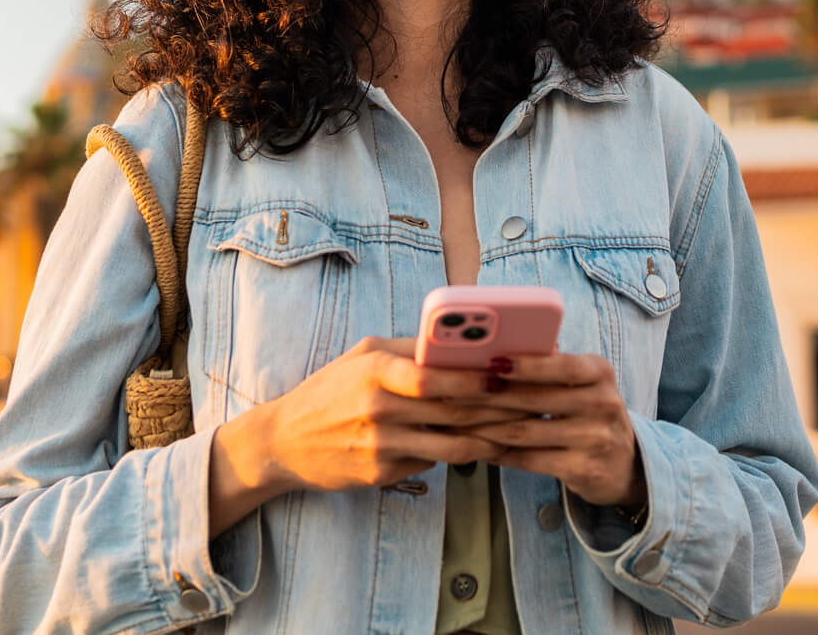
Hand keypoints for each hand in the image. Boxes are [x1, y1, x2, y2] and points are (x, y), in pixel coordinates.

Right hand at [219, 337, 514, 503]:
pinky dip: (460, 455)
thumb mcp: (361, 356)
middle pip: (451, 411)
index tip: (509, 372)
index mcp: (375, 372)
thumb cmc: (330, 390)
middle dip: (498, 407)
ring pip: (450, 445)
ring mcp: (380, 446)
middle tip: (533, 402)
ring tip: (521, 430)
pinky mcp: (380, 475)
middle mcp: (378, 409)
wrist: (283, 441)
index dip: (474, 377)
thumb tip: (459, 342)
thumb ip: (407, 349)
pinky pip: (431, 462)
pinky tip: (486, 449)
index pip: (432, 375)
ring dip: (491, 438)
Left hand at [459, 352, 643, 508]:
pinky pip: (530, 460)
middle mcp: (602, 403)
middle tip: (452, 391)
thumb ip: (549, 366)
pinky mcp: (583, 469)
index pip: (561, 364)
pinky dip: (500, 453)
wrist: (626, 464)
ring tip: (455, 419)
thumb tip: (498, 348)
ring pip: (526, 431)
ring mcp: (595, 439)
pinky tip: (478, 447)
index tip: (489, 360)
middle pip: (535, 398)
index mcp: (599, 372)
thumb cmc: (589, 413)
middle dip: (488, 395)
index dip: (524, 364)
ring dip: (485, 426)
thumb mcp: (582, 383)